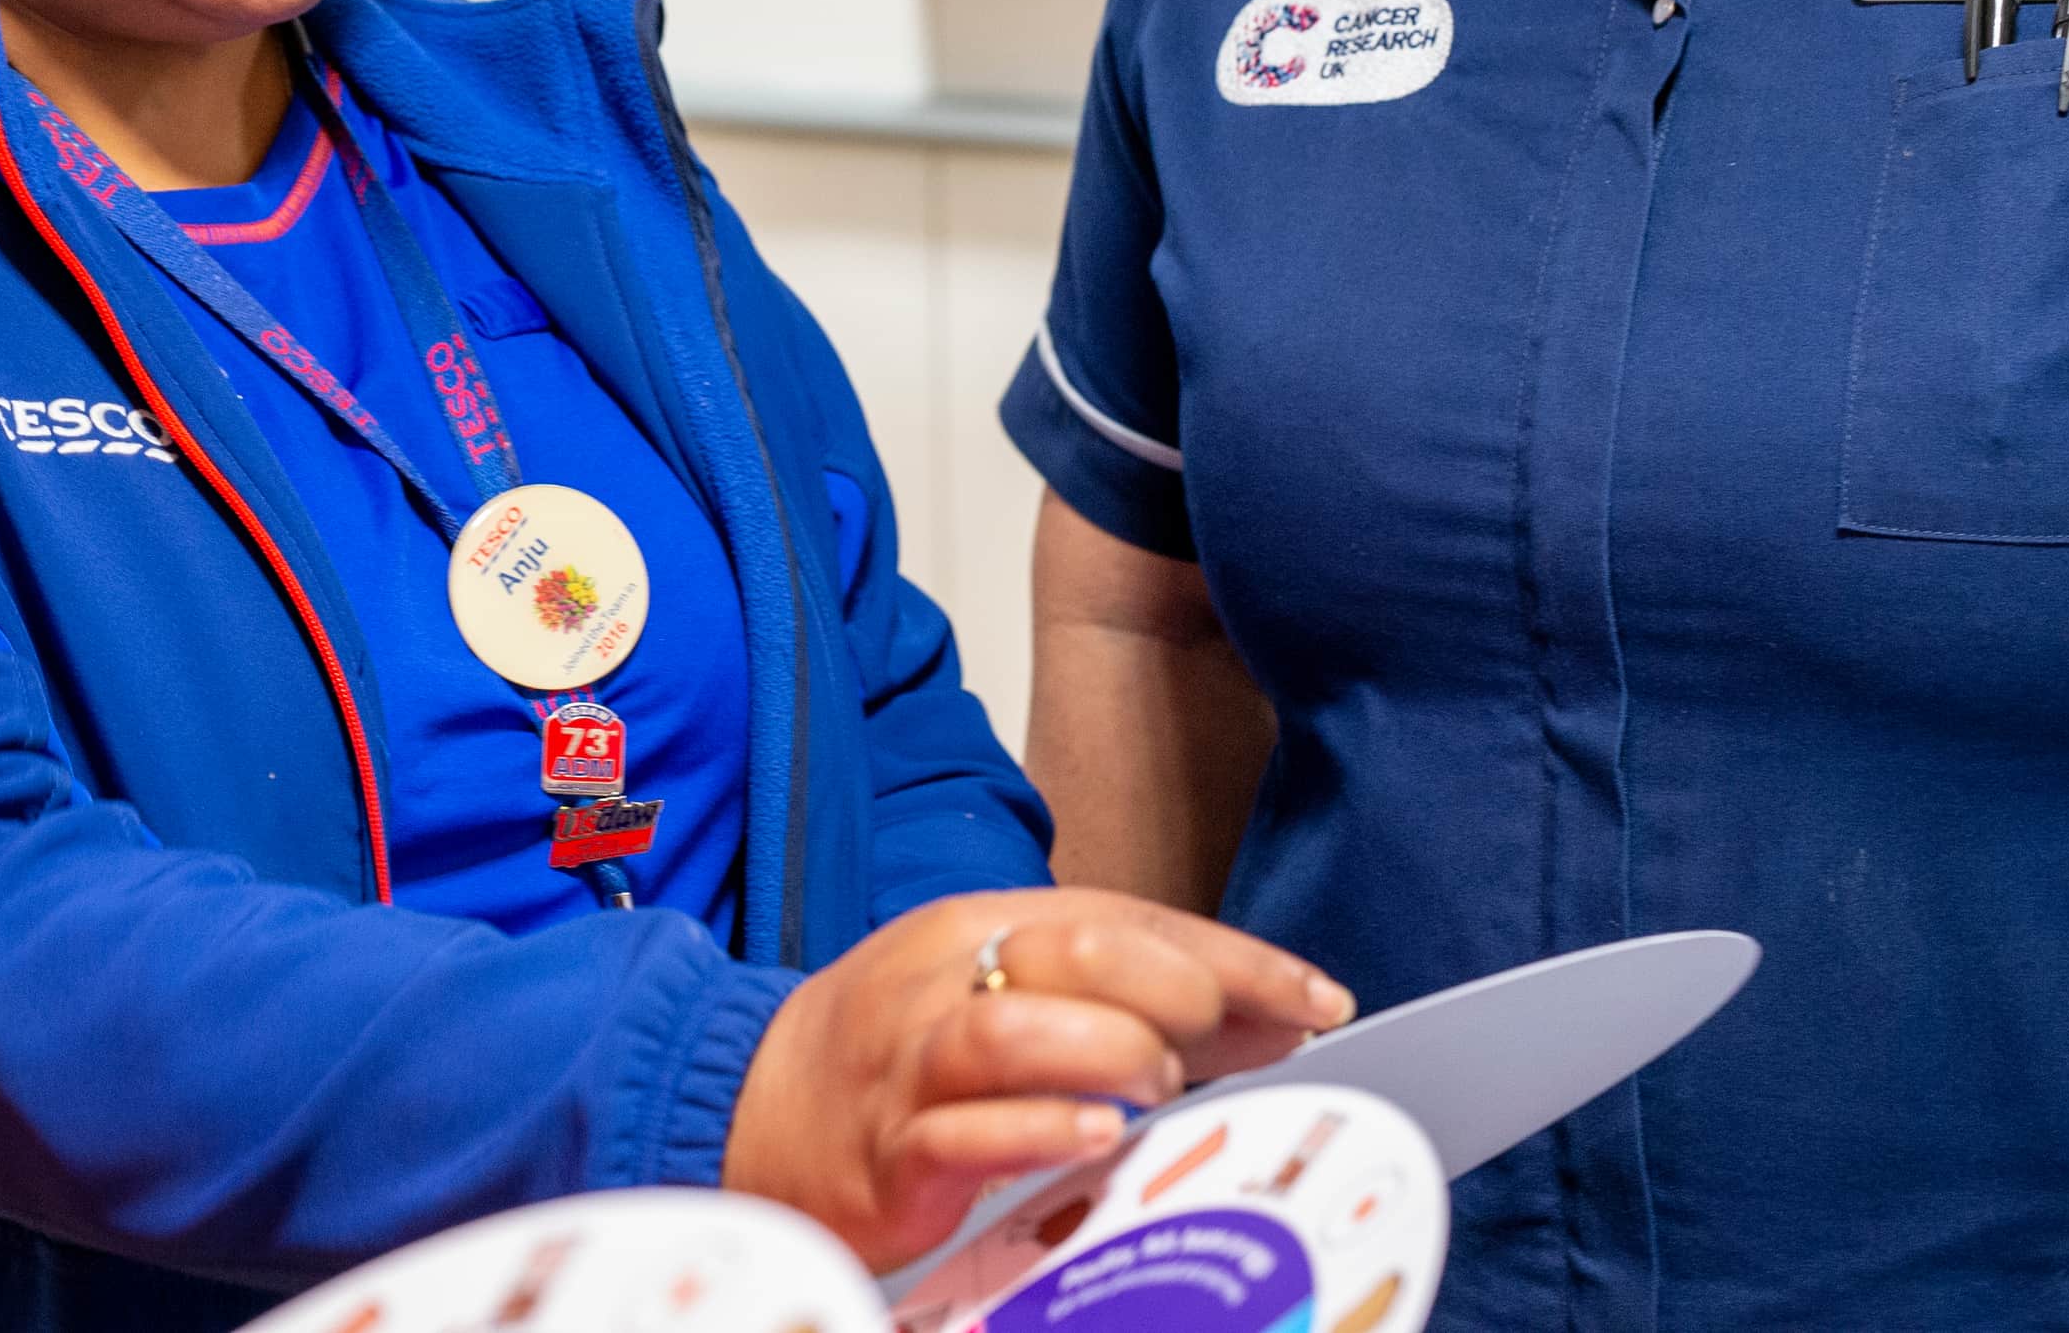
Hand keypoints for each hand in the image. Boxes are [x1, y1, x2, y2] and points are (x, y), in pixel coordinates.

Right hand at [719, 888, 1351, 1268]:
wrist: (746, 1110)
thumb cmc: (895, 1058)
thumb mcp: (996, 999)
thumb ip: (1115, 1004)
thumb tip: (1263, 1019)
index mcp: (980, 927)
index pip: (1124, 918)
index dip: (1233, 958)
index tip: (1321, 999)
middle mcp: (944, 980)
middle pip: (1076, 953)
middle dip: (1175, 991)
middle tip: (1214, 1045)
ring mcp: (910, 1064)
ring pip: (1018, 1031)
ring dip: (1112, 1054)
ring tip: (1155, 1087)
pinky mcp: (887, 1151)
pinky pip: (965, 1131)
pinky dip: (1039, 1129)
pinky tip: (1098, 1136)